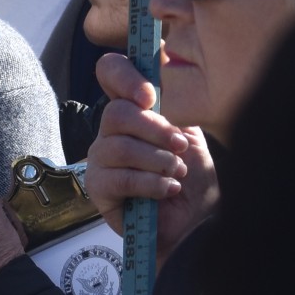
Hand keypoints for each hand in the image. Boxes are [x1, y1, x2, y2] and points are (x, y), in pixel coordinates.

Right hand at [86, 54, 218, 256]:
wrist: (196, 222)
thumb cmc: (193, 179)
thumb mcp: (189, 134)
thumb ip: (173, 108)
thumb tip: (159, 84)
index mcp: (133, 109)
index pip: (110, 72)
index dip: (124, 76)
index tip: (150, 96)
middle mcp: (111, 131)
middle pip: (116, 113)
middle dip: (155, 130)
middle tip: (180, 146)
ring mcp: (101, 159)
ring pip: (119, 147)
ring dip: (157, 161)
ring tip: (177, 173)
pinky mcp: (98, 188)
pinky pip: (120, 178)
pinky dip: (151, 183)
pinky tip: (168, 190)